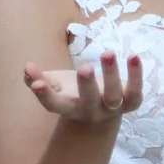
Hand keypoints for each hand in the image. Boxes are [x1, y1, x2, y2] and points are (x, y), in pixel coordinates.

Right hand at [24, 50, 142, 124]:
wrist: (102, 110)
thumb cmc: (72, 92)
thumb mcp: (54, 84)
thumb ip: (37, 78)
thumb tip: (27, 67)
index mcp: (69, 107)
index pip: (54, 105)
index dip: (44, 95)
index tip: (35, 83)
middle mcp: (91, 111)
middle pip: (88, 102)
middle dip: (87, 86)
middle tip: (84, 67)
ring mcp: (112, 108)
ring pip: (114, 96)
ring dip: (112, 75)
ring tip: (107, 52)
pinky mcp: (131, 102)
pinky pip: (136, 91)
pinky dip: (136, 75)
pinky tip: (133, 56)